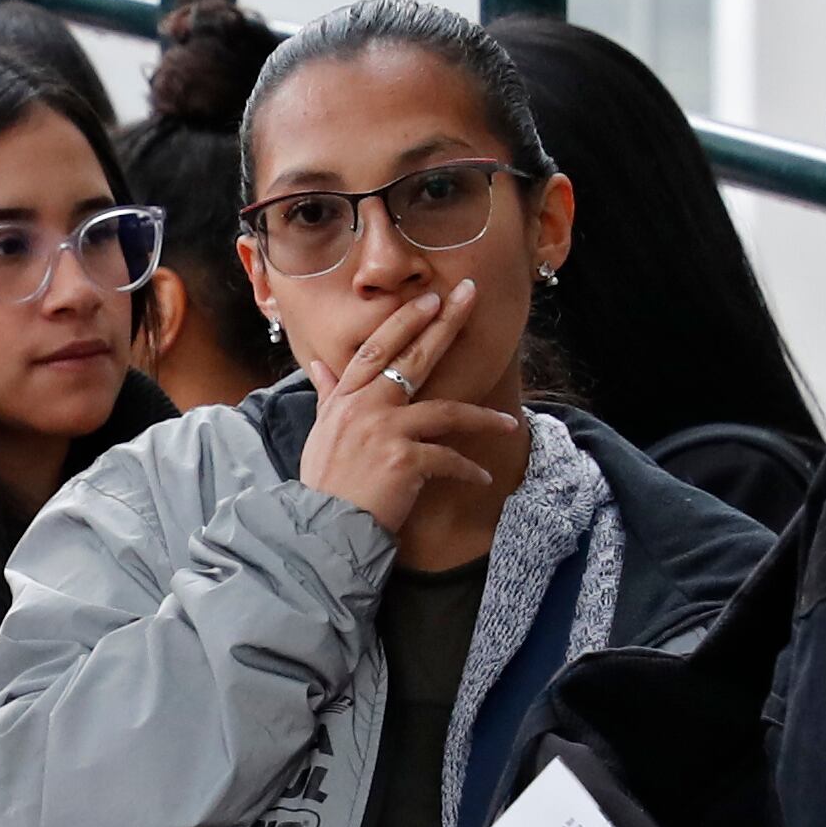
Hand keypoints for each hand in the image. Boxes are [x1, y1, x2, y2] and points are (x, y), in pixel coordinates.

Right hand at [299, 283, 523, 536]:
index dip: (405, 321)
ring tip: (507, 424)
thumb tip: (318, 366)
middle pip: (413, 358)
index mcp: (345, 399)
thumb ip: (327, 396)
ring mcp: (385, 431)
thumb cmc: (324, 485)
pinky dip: (467, 470)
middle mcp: (364, 407)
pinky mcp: (404, 460)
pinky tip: (482, 478)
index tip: (431, 298)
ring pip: (445, 411)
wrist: (324, 530)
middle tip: (470, 296)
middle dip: (444, 325)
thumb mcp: (320, 433)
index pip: (378, 349)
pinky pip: (448, 458)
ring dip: (481, 418)